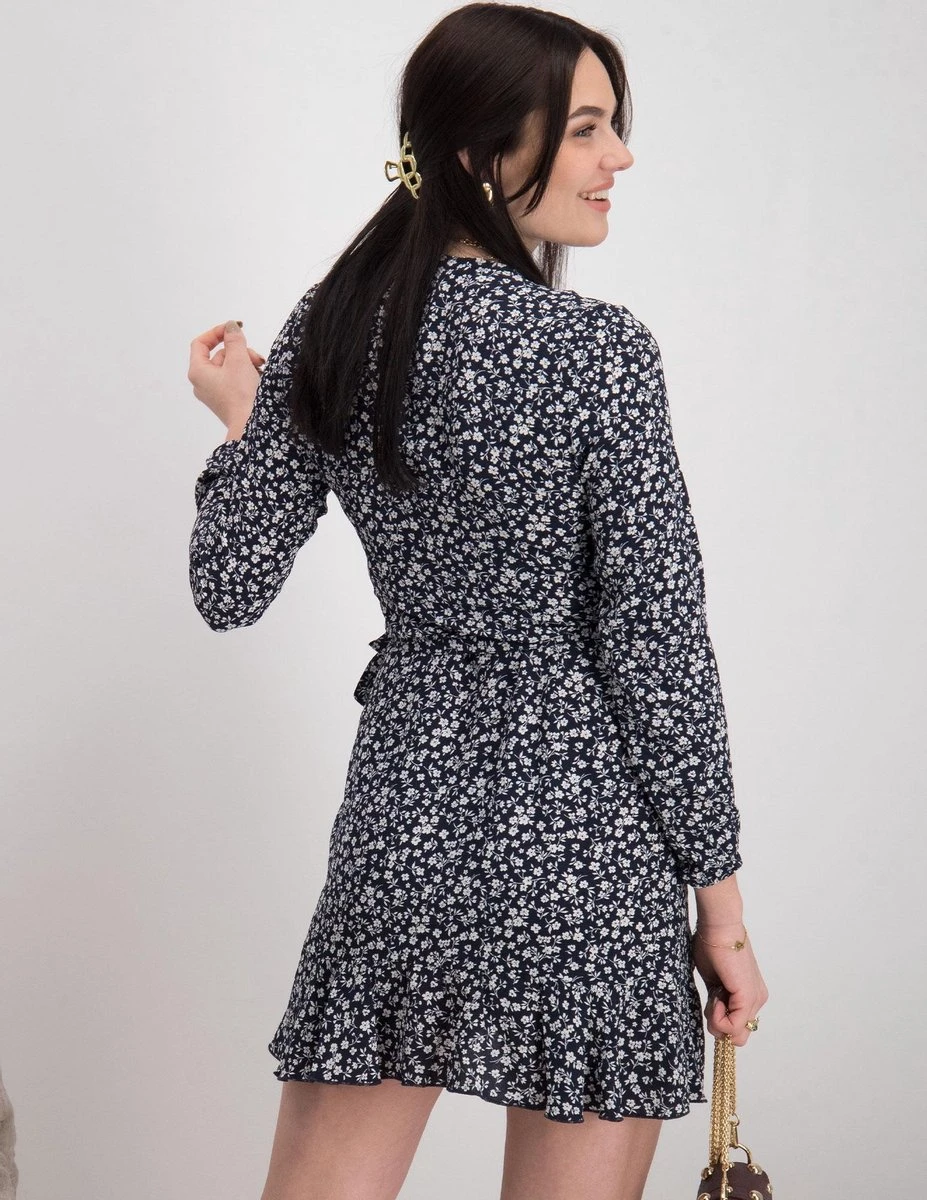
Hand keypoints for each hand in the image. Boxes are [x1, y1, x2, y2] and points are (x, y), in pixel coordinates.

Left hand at [188, 319, 266, 434]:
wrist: (250, 426)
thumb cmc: (241, 393)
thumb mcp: (238, 360)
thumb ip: (234, 339)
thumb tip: (230, 327)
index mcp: (198, 372)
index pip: (201, 343)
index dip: (217, 332)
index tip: (234, 329)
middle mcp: (202, 383)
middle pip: (219, 356)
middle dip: (239, 352)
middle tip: (256, 357)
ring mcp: (214, 394)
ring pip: (229, 368)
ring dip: (246, 363)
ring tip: (260, 369)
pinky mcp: (226, 401)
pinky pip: (233, 381)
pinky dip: (245, 376)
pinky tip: (259, 378)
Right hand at [691, 921, 768, 1046]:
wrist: (718, 927)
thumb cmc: (712, 947)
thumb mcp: (714, 984)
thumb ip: (717, 1003)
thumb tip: (715, 1023)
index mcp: (749, 995)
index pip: (736, 1027)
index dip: (719, 1021)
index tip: (710, 999)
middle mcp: (757, 1000)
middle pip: (738, 1037)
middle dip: (719, 1026)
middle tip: (711, 1001)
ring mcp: (755, 1000)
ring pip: (735, 1035)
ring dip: (717, 1019)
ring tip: (713, 993)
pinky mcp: (748, 997)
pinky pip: (732, 1026)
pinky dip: (718, 1017)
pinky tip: (715, 995)